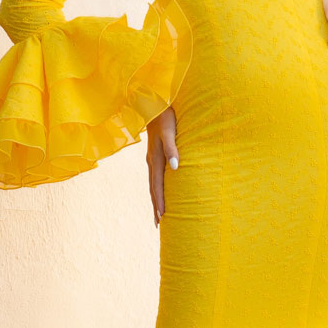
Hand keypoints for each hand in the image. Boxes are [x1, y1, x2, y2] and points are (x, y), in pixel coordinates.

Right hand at [146, 105, 178, 227]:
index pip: (157, 186)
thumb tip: (176, 168)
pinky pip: (154, 177)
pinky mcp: (154, 155)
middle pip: (153, 189)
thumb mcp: (170, 131)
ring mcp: (151, 158)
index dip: (159, 202)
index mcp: (154, 159)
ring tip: (158, 213)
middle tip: (158, 224)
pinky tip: (159, 192)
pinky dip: (156, 188)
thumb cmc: (165, 117)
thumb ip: (173, 149)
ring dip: (155, 199)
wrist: (154, 104)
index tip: (161, 217)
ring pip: (153, 184)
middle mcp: (151, 161)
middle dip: (156, 206)